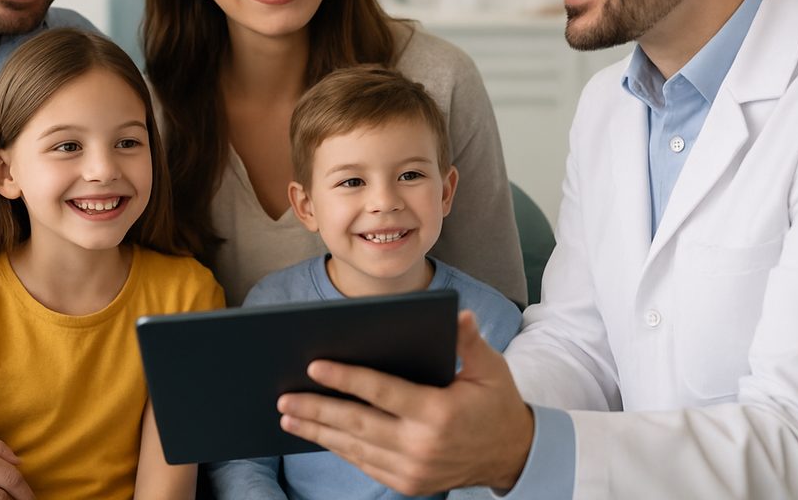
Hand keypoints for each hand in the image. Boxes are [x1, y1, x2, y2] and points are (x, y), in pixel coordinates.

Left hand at [277, 310, 533, 494]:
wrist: (513, 455)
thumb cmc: (496, 403)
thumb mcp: (490, 368)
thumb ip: (468, 341)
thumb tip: (457, 314)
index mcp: (438, 412)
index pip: (382, 392)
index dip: (346, 379)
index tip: (314, 367)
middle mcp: (422, 445)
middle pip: (357, 424)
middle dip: (317, 409)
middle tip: (284, 397)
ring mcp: (413, 470)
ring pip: (355, 447)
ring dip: (318, 431)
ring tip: (287, 416)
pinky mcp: (408, 484)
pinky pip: (365, 463)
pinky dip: (339, 448)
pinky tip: (317, 434)